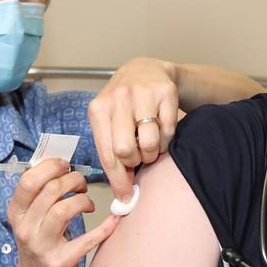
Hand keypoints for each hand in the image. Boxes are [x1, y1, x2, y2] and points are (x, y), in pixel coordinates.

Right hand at [7, 159, 118, 266]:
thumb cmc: (38, 245)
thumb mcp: (29, 219)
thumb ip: (40, 196)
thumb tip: (62, 167)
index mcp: (17, 214)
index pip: (28, 181)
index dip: (50, 167)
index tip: (65, 166)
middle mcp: (26, 229)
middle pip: (50, 191)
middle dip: (72, 180)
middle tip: (82, 185)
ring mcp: (42, 247)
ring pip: (63, 210)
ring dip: (83, 200)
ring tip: (88, 203)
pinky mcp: (61, 262)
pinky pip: (87, 240)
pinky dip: (104, 227)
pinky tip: (113, 219)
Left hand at [89, 57, 180, 200]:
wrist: (145, 70)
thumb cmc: (124, 104)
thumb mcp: (109, 121)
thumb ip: (111, 152)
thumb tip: (123, 192)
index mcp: (99, 109)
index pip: (106, 154)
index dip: (117, 180)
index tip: (126, 197)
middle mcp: (118, 98)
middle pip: (126, 151)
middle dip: (134, 162)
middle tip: (138, 157)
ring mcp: (142, 93)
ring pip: (149, 143)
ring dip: (152, 153)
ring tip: (149, 145)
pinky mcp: (165, 92)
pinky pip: (168, 132)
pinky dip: (166, 140)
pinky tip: (160, 131)